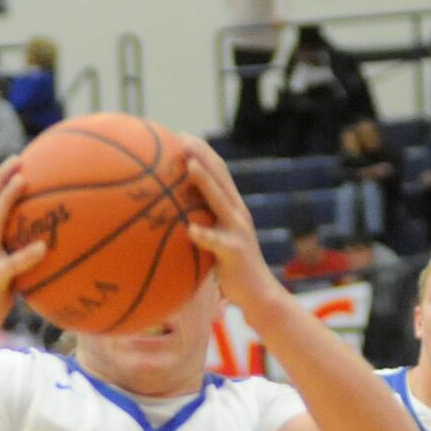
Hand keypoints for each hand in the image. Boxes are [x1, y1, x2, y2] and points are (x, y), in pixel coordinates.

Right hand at [0, 156, 45, 341]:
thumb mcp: (3, 282)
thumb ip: (18, 266)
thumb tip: (45, 258)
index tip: (15, 164)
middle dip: (1, 178)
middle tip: (19, 158)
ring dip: (8, 199)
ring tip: (25, 180)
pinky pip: (12, 265)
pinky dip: (27, 255)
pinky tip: (43, 247)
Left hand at [180, 135, 274, 313]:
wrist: (258, 294)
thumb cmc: (230, 269)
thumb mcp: (215, 242)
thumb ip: (200, 225)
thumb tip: (172, 218)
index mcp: (231, 207)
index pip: (218, 171)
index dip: (201, 151)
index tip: (180, 136)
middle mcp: (237, 212)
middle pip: (221, 175)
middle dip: (202, 154)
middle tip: (181, 138)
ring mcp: (237, 230)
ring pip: (221, 200)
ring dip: (205, 181)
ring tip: (188, 166)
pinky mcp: (234, 252)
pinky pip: (217, 242)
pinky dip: (204, 234)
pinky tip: (189, 229)